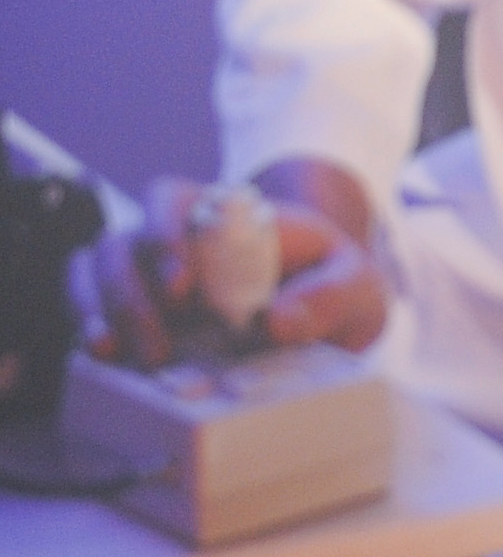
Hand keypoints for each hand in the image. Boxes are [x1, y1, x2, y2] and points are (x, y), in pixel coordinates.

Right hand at [85, 160, 387, 365]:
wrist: (328, 299)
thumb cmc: (334, 278)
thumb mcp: (357, 283)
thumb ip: (329, 297)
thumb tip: (277, 322)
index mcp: (224, 214)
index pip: (169, 201)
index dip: (164, 236)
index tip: (183, 287)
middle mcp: (174, 236)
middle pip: (122, 244)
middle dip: (130, 295)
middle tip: (157, 347)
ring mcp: (149, 270)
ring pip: (95, 270)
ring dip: (105, 313)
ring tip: (122, 355)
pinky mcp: (140, 306)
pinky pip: (92, 303)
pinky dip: (90, 325)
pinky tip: (102, 355)